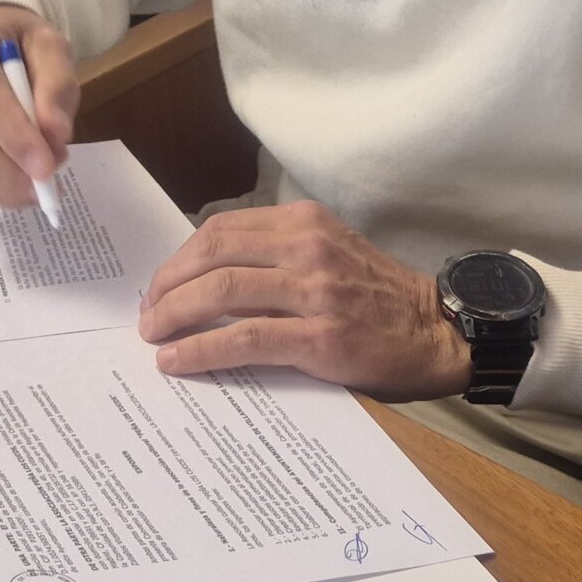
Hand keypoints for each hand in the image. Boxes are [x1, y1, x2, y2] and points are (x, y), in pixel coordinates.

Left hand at [138, 202, 470, 402]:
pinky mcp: (319, 336)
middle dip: (167, 285)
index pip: (221, 229)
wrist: (434, 332)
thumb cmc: (377, 296)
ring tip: (153, 337)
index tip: (161, 285)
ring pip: (220, 292)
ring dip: (174, 315)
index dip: (180, 258)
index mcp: (304, 221)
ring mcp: (314, 291)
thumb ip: (276, 254)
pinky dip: (200, 349)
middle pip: (212, 254)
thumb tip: (207, 279)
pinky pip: (243, 338)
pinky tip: (177, 360)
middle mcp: (307, 247)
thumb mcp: (328, 251)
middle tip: (147, 314)